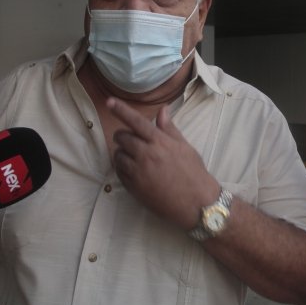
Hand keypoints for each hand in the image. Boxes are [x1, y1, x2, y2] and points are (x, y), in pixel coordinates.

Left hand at [107, 97, 219, 229]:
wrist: (195, 202)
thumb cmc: (193, 173)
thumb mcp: (184, 147)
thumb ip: (169, 129)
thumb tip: (163, 110)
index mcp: (160, 142)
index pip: (137, 121)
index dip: (121, 110)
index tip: (109, 102)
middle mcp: (146, 154)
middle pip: (122, 137)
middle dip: (123, 135)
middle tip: (132, 140)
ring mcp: (138, 171)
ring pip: (118, 154)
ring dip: (123, 153)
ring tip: (135, 158)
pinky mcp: (133, 187)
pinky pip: (119, 172)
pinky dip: (122, 167)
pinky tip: (134, 170)